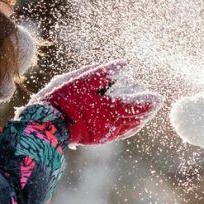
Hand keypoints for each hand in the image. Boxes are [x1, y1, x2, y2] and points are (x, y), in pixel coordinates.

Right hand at [31, 60, 162, 145]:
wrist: (45, 123)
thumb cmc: (62, 98)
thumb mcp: (82, 79)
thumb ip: (105, 72)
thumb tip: (124, 64)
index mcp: (109, 110)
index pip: (137, 106)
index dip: (149, 101)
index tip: (158, 97)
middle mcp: (111, 125)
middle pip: (136, 118)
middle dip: (146, 109)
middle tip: (154, 101)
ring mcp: (106, 135)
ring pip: (130, 128)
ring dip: (140, 118)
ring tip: (146, 110)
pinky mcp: (100, 139)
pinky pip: (122, 134)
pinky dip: (130, 127)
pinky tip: (131, 122)